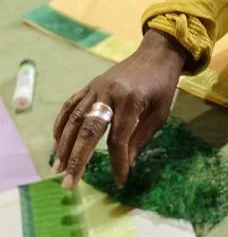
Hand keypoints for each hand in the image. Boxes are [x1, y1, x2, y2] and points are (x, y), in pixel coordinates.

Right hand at [52, 30, 189, 188]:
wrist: (156, 54)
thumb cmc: (161, 86)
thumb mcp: (160, 113)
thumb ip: (142, 138)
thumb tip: (127, 164)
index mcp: (130, 101)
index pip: (118, 139)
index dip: (117, 162)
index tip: (119, 180)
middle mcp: (108, 94)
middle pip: (89, 131)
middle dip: (77, 159)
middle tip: (68, 182)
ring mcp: (96, 88)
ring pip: (74, 119)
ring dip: (63, 145)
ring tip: (57, 167)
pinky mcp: (90, 85)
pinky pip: (71, 105)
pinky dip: (61, 124)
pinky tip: (56, 143)